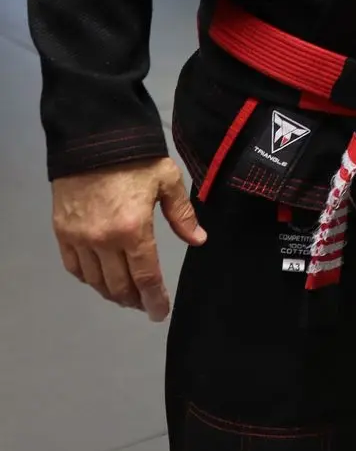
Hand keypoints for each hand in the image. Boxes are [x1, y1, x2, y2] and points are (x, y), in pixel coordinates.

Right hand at [52, 157, 205, 322]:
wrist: (92, 138)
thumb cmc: (135, 158)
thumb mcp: (167, 181)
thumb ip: (182, 215)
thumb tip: (198, 240)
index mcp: (134, 230)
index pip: (145, 278)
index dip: (154, 300)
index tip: (160, 312)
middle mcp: (104, 241)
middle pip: (119, 286)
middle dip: (135, 301)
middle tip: (145, 304)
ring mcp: (79, 238)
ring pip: (96, 281)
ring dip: (112, 293)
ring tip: (126, 294)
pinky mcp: (62, 232)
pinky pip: (74, 267)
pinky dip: (88, 278)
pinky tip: (100, 278)